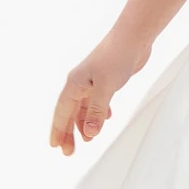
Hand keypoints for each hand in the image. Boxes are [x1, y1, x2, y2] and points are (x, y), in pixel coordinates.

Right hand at [48, 31, 152, 155]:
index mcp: (75, 84)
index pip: (62, 112)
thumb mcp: (106, 87)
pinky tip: (106, 119)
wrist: (133, 37)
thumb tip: (88, 134)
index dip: (58, 130)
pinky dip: (98, 112)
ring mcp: (93, 81)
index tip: (55, 146)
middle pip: (70, 112)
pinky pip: (97, 100)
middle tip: (68, 151)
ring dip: (84, 123)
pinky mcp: (106, 79)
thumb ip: (96, 111)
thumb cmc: (117, 57)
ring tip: (88, 139)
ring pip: (84, 107)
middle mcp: (81, 83)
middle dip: (68, 132)